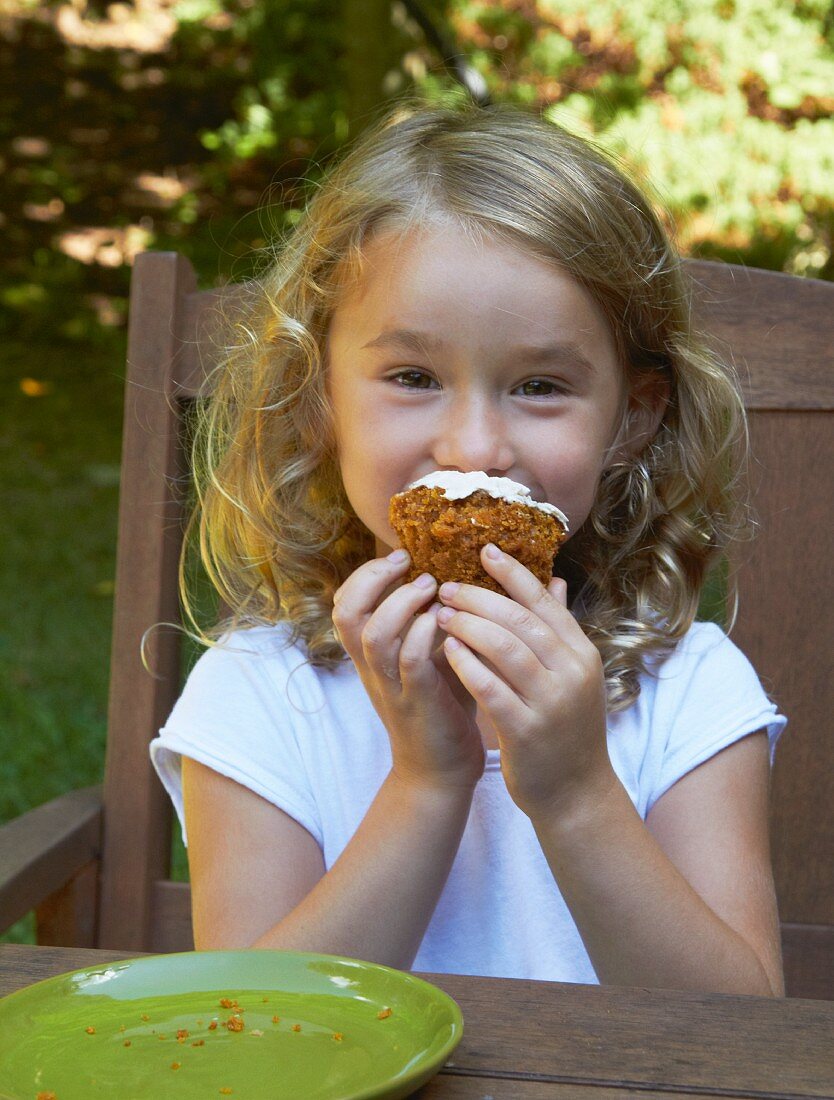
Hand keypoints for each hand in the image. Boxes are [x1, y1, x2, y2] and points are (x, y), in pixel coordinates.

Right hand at [332, 551, 484, 792]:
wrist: (441, 771)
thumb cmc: (444, 706)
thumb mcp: (433, 656)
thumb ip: (437, 620)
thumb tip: (465, 577)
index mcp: (372, 654)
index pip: (345, 604)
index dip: (365, 575)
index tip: (400, 556)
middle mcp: (373, 667)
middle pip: (346, 613)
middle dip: (372, 578)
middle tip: (407, 562)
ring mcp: (391, 685)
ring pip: (374, 634)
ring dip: (401, 602)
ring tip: (430, 586)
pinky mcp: (417, 701)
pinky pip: (409, 661)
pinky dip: (422, 634)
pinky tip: (442, 621)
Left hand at [436, 544, 612, 819]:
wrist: (576, 794)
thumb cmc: (566, 729)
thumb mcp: (571, 676)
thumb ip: (558, 629)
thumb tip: (553, 579)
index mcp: (580, 654)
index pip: (544, 602)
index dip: (513, 573)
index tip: (483, 549)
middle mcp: (571, 673)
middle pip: (521, 620)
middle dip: (480, 597)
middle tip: (447, 586)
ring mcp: (551, 702)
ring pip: (505, 648)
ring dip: (469, 626)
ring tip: (441, 615)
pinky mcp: (527, 731)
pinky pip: (491, 688)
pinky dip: (467, 665)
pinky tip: (446, 651)